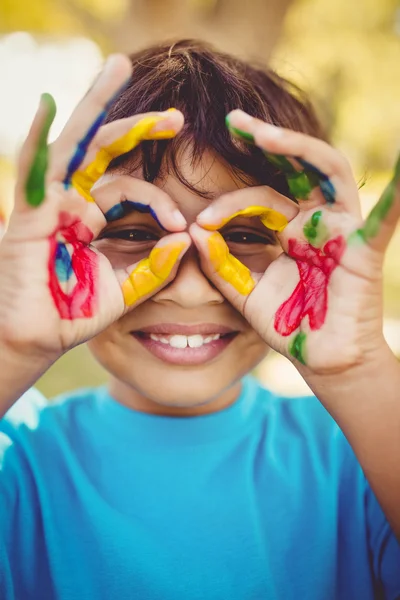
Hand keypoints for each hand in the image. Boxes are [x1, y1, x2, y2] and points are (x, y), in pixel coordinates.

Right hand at [0, 55, 189, 357]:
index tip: (182, 226)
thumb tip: (186, 239)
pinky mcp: (30, 214)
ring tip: (118, 67)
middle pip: (105, 151)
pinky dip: (37, 137)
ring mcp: (49, 202)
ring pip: (74, 144)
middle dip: (139, 128)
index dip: (160, 201)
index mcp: (95, 217)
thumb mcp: (127, 288)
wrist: (39, 338)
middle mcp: (73, 201)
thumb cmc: (76, 312)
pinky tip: (47, 104)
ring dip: (95, 106)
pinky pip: (33, 170)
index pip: (131, 190)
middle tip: (176, 116)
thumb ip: (155, 267)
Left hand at [191, 109, 399, 373]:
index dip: (228, 204)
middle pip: (295, 167)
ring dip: (298, 148)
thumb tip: (194, 231)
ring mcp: (342, 229)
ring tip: (261, 133)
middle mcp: (317, 220)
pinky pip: (382, 220)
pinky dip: (396, 197)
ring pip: (327, 172)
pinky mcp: (364, 250)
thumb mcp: (246, 292)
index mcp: (290, 228)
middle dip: (266, 141)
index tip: (198, 222)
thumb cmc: (288, 324)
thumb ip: (222, 265)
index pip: (259, 198)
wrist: (320, 359)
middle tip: (233, 121)